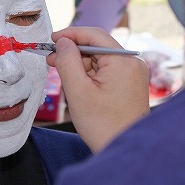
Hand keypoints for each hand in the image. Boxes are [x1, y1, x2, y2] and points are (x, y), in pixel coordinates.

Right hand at [47, 27, 149, 152]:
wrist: (123, 150)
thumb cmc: (102, 125)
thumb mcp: (77, 91)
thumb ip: (67, 61)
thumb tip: (63, 42)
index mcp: (123, 60)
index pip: (94, 35)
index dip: (70, 34)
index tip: (51, 39)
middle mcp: (132, 62)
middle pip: (98, 46)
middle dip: (73, 51)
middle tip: (50, 59)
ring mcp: (133, 73)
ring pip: (101, 58)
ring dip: (80, 63)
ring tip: (61, 74)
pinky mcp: (130, 83)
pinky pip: (107, 69)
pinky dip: (90, 73)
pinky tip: (76, 81)